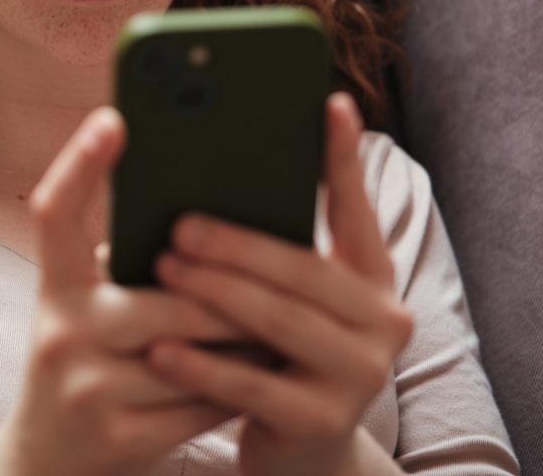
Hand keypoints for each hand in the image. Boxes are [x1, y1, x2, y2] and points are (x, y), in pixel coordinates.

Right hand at [0, 106, 264, 475]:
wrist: (47, 467)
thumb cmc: (89, 369)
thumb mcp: (88, 313)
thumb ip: (126, 271)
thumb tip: (209, 218)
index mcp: (53, 288)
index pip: (53, 212)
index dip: (79, 163)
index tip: (114, 116)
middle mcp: (60, 331)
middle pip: (168, 292)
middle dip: (228, 289)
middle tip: (276, 266)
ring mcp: (87, 387)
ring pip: (197, 347)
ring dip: (247, 338)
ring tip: (283, 320)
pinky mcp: (119, 436)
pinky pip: (203, 399)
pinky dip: (238, 384)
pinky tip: (264, 374)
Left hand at [143, 92, 413, 475]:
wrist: (299, 452)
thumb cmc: (278, 352)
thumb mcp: (283, 298)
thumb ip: (269, 250)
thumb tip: (196, 182)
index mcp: (371, 279)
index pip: (356, 210)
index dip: (341, 157)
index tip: (329, 102)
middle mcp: (382, 322)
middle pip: (304, 270)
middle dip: (237, 243)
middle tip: (180, 223)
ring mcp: (359, 374)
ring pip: (279, 321)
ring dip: (214, 294)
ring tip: (163, 269)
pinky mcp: (322, 421)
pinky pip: (253, 384)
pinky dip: (202, 363)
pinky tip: (160, 347)